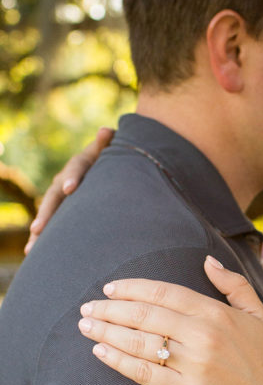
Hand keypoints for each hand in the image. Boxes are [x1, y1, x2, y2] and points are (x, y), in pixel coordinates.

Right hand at [24, 126, 113, 253]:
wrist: (100, 167)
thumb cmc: (108, 159)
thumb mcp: (108, 150)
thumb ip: (107, 143)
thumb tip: (107, 130)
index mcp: (78, 166)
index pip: (75, 170)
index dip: (72, 178)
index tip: (69, 189)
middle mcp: (63, 181)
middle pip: (52, 198)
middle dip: (45, 214)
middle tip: (38, 228)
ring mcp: (59, 197)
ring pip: (47, 214)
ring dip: (39, 231)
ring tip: (31, 248)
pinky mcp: (61, 210)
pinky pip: (50, 224)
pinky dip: (41, 239)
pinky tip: (31, 254)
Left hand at [77, 256, 262, 384]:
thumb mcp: (258, 314)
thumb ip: (234, 284)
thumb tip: (207, 260)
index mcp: (216, 313)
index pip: (164, 292)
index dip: (132, 287)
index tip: (110, 288)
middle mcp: (203, 336)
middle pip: (145, 315)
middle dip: (110, 308)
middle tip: (87, 307)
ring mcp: (194, 364)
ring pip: (140, 342)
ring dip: (107, 332)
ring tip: (86, 326)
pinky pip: (145, 373)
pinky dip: (119, 362)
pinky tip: (100, 352)